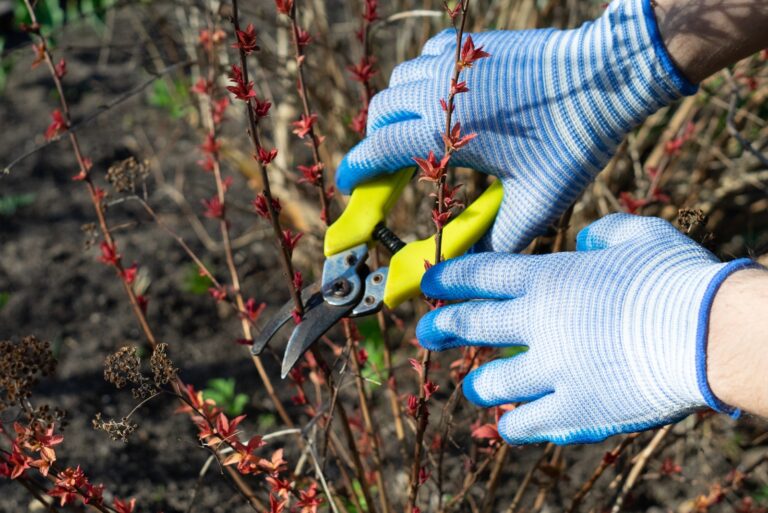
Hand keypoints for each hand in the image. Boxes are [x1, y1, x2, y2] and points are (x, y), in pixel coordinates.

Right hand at [336, 0, 695, 251]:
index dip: (356, 171)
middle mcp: (437, 91)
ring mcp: (453, 63)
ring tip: (415, 136)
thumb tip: (470, 270)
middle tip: (388, 170)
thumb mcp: (535, 203)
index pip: (377, 150)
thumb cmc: (572, 141)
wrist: (606, 77)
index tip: (349, 186)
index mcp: (444, 131)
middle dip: (375, 143)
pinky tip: (441, 100)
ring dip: (396, 111)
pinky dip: (420, 80)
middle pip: (379, 114)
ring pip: (398, 83)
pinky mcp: (471, 46)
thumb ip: (498, 241)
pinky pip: (425, 58)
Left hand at [417, 214, 755, 444]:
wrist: (710, 334)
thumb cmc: (677, 278)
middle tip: (425, 332)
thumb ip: (602, 233)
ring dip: (480, 385)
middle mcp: (538, 323)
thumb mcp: (639, 234)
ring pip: (493, 382)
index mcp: (549, 279)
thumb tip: (584, 241)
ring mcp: (552, 369)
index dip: (449, 279)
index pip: (481, 275)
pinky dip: (513, 424)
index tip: (430, 285)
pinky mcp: (575, 409)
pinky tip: (506, 425)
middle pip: (472, 324)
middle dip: (442, 327)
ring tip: (475, 387)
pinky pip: (529, 422)